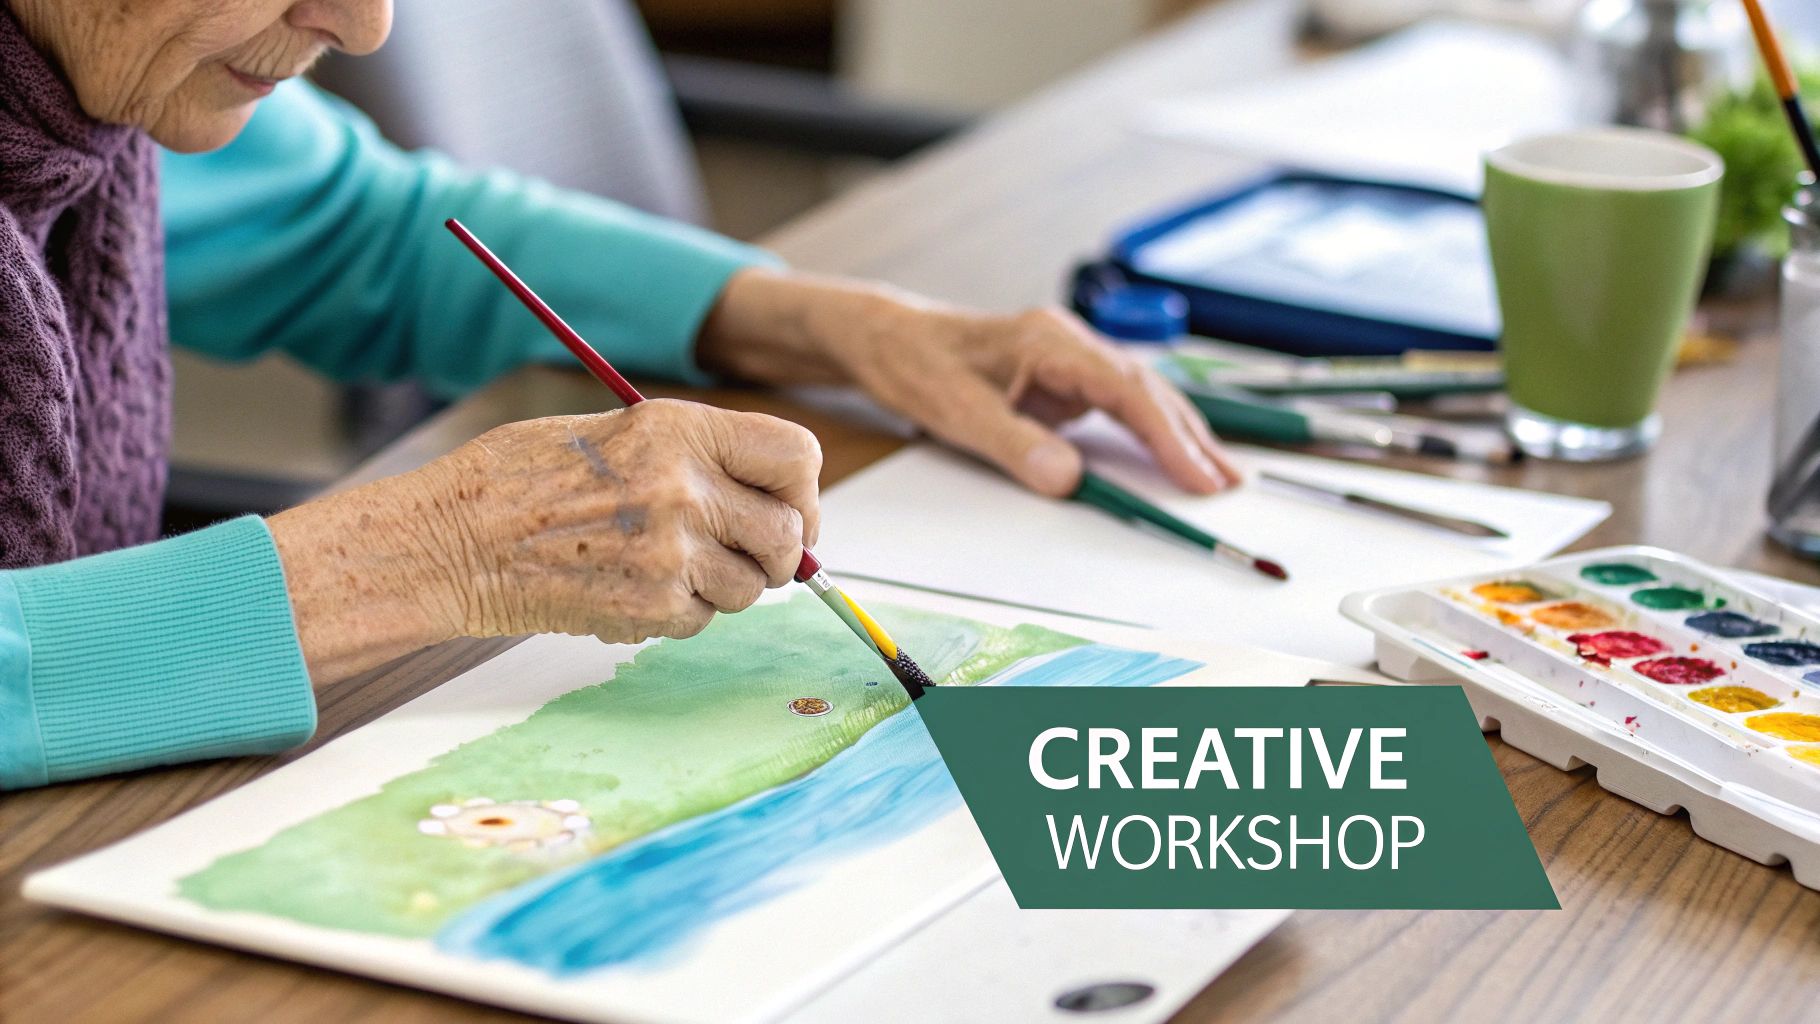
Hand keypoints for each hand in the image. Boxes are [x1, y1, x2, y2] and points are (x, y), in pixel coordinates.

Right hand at [269, 400, 820, 682]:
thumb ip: (698, 456)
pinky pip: (704, 620)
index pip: (796, 456)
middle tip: (742, 553)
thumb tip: (773, 498)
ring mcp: (669, 553)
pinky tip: (629, 586)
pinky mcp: (651, 609)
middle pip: (789, 535)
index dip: (802, 490)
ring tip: (662, 564)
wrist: (451, 542)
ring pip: (751, 587)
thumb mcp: (617, 432)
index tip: (790, 509)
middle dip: (776, 553)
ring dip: (723, 585)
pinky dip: (680, 612)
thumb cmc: (522, 480)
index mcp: (678, 429)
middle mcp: (683, 488)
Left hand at [697, 269, 1240, 496]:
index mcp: (1050, 341)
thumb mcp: (954, 409)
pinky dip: (1149, 430)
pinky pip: (1118, 403)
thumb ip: (1013, 444)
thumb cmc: (914, 363)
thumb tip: (1067, 480)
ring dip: (1178, 434)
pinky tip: (1172, 453)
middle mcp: (1068, 343)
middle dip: (1191, 438)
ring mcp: (1069, 358)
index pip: (1127, 391)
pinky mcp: (1062, 377)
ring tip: (1216, 476)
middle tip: (1227, 485)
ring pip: (1140, 394)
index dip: (1168, 436)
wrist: (885, 338)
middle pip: (1147, 390)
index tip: (1196, 475)